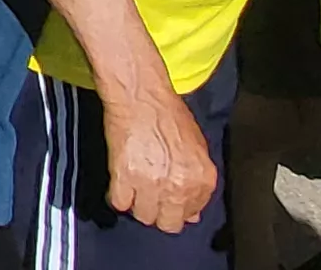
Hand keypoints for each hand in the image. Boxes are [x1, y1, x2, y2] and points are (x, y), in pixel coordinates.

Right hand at [102, 86, 218, 232]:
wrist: (141, 96)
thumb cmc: (169, 115)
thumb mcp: (196, 148)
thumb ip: (197, 184)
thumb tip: (191, 215)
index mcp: (201, 179)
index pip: (190, 215)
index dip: (177, 207)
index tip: (168, 197)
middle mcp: (179, 186)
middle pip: (167, 223)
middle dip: (159, 212)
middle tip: (151, 194)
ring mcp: (152, 185)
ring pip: (143, 216)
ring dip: (138, 204)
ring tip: (135, 185)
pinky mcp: (124, 179)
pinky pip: (120, 203)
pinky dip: (119, 196)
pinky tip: (121, 181)